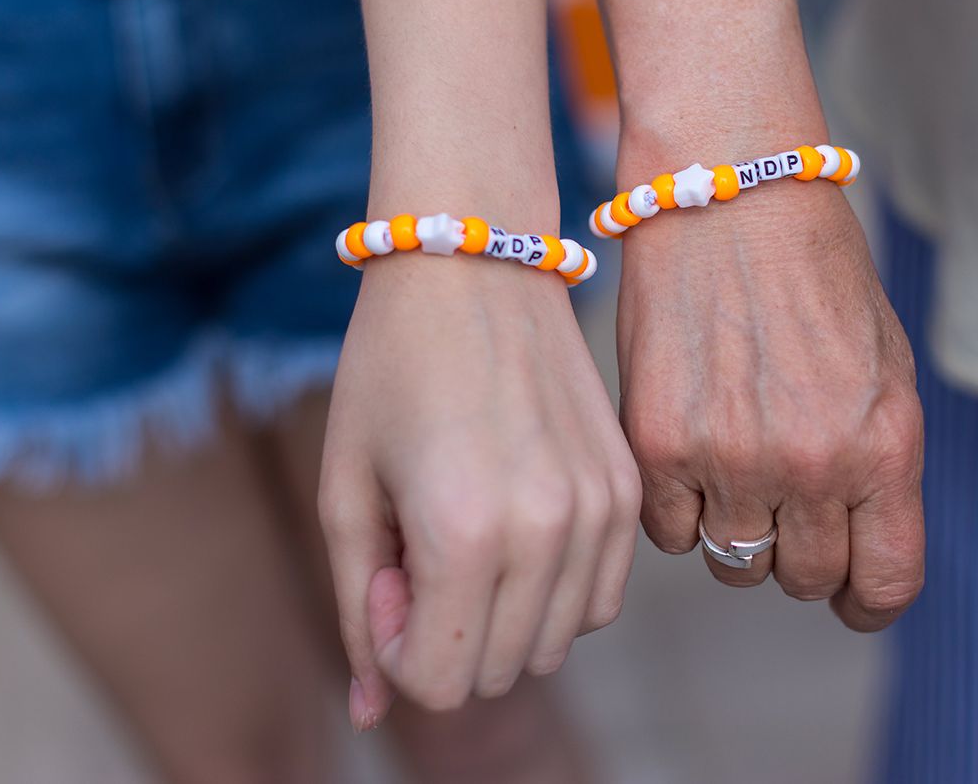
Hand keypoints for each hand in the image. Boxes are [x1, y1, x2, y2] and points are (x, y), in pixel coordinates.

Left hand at [319, 255, 640, 727]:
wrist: (476, 262)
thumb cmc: (391, 367)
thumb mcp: (348, 489)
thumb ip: (358, 608)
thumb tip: (371, 715)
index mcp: (465, 531)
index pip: (443, 683)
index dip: (398, 648)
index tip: (384, 573)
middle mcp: (547, 531)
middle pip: (499, 672)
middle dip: (445, 635)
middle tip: (417, 547)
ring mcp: (601, 511)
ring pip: (554, 645)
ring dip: (501, 618)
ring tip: (467, 530)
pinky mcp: (629, 491)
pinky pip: (599, 600)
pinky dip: (555, 592)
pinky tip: (516, 525)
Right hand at [616, 175, 924, 630]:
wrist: (728, 191)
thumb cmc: (814, 268)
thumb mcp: (884, 364)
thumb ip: (877, 459)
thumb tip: (854, 540)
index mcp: (885, 444)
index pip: (884, 582)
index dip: (866, 598)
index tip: (849, 592)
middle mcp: (812, 463)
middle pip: (801, 577)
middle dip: (798, 549)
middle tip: (783, 497)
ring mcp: (731, 457)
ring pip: (731, 561)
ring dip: (735, 527)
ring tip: (732, 462)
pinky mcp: (659, 443)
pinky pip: (668, 530)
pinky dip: (678, 506)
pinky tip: (689, 449)